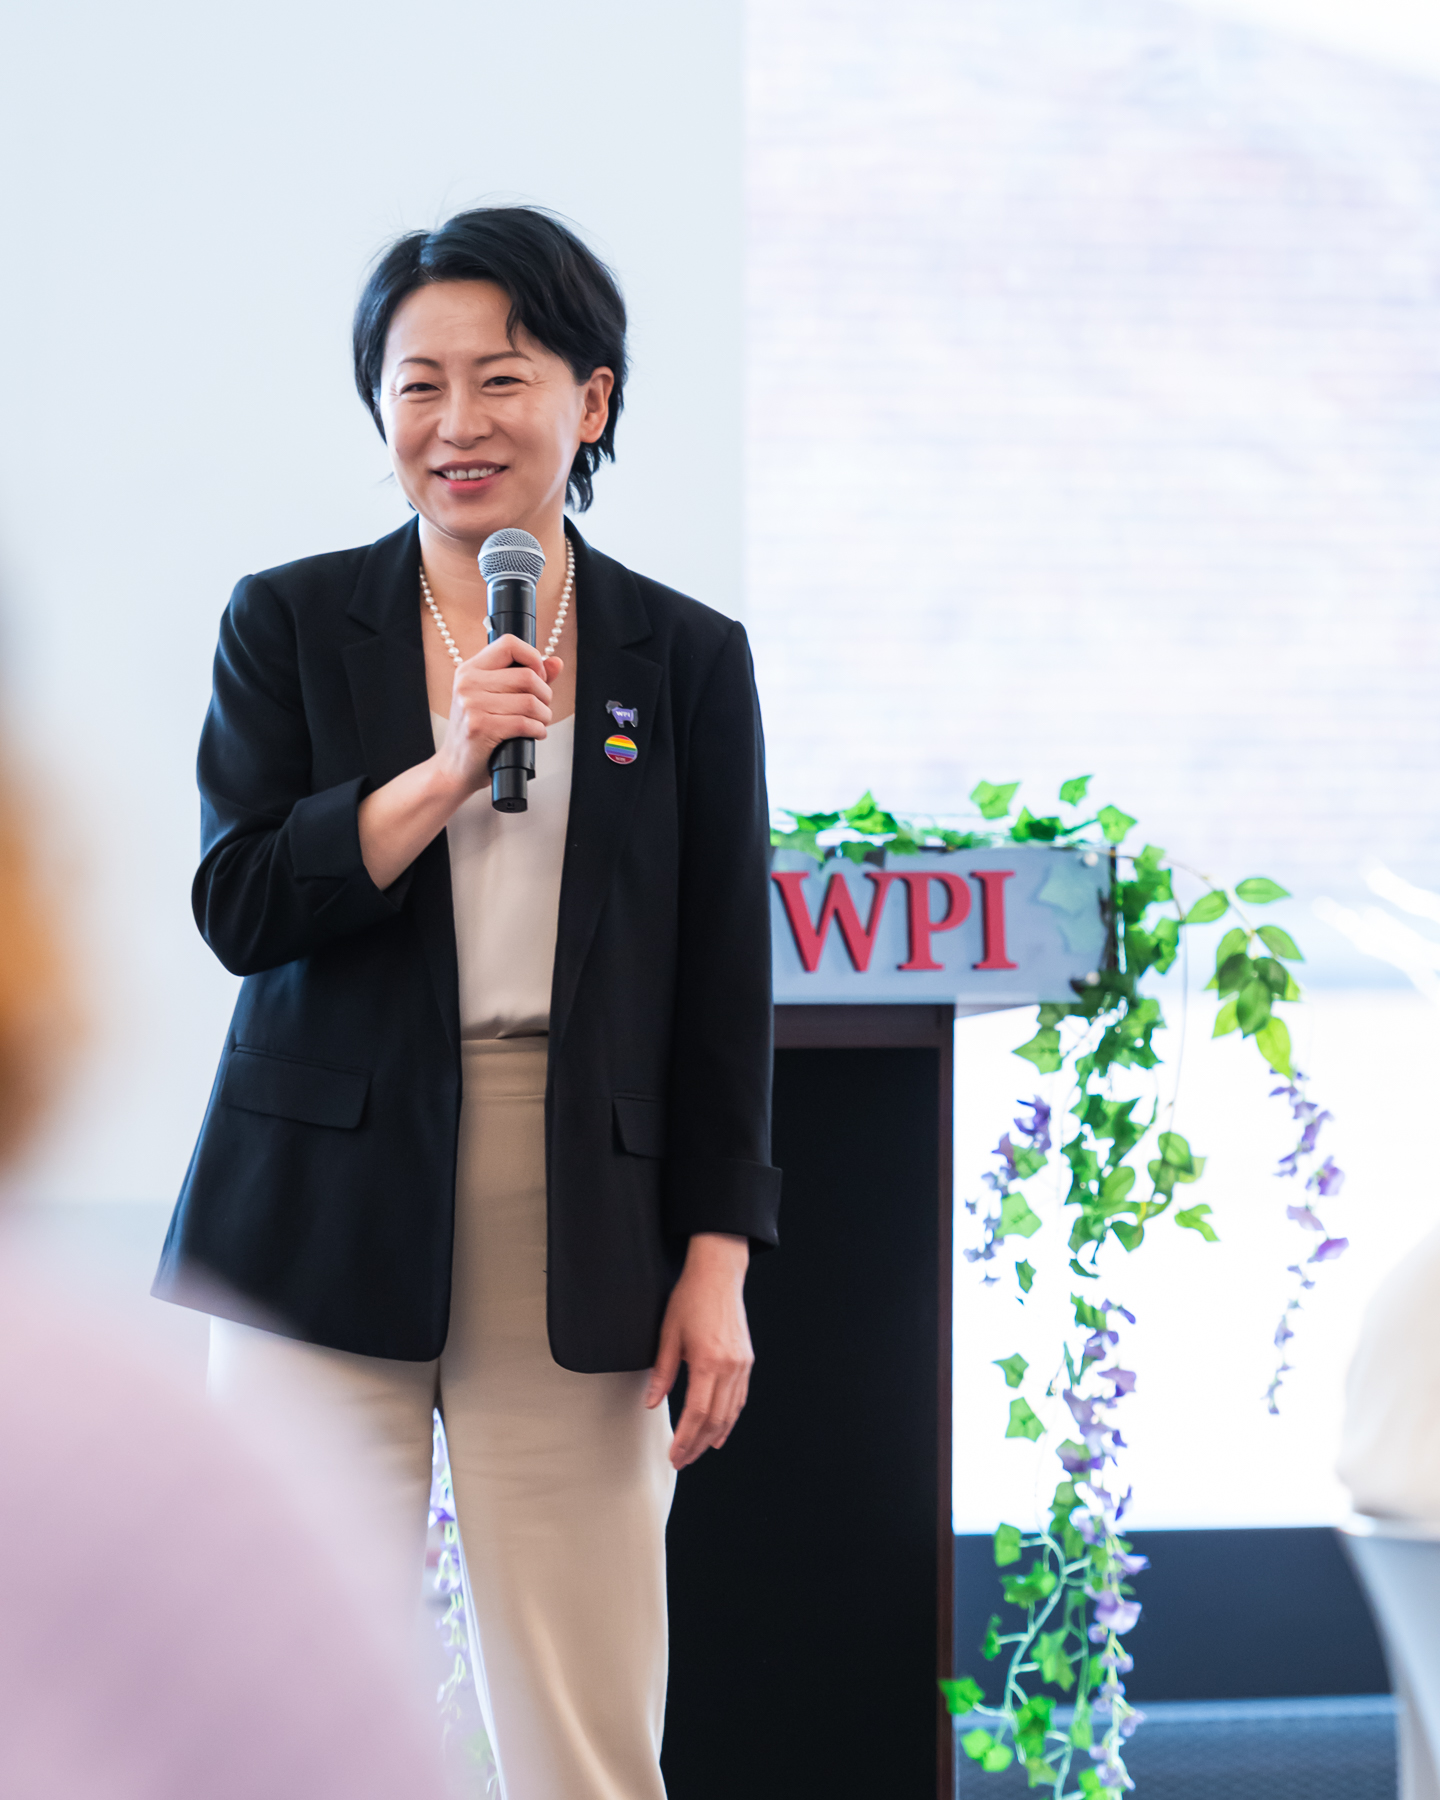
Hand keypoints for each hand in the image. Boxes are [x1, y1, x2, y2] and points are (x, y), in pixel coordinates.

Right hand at [355, 634, 561, 889]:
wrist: (453, 769)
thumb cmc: (476, 733)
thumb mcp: (493, 700)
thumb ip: (525, 679)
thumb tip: (556, 663)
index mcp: (469, 670)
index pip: (508, 644)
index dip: (533, 657)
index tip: (540, 675)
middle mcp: (467, 683)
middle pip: (527, 676)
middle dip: (546, 694)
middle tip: (543, 708)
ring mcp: (472, 705)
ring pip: (530, 701)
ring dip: (545, 715)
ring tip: (540, 722)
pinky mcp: (480, 727)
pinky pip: (524, 722)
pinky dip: (538, 730)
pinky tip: (535, 734)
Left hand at [645, 1233, 752, 1469]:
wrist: (718, 1274)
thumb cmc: (690, 1299)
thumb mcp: (668, 1334)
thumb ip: (662, 1373)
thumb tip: (652, 1403)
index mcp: (708, 1361)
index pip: (697, 1413)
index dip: (686, 1438)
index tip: (675, 1455)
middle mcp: (729, 1366)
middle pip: (715, 1419)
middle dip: (698, 1444)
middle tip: (682, 1460)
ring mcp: (741, 1364)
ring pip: (730, 1412)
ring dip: (714, 1435)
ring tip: (698, 1451)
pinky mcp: (746, 1360)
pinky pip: (739, 1398)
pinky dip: (730, 1418)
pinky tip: (720, 1430)